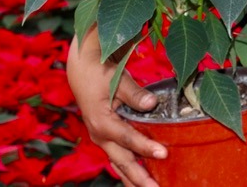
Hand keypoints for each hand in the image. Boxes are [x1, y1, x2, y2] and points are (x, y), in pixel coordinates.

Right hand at [67, 27, 167, 186]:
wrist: (83, 70)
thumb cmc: (101, 72)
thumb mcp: (117, 79)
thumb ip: (135, 94)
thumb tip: (151, 103)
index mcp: (102, 122)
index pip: (127, 138)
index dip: (145, 147)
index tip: (164, 154)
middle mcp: (100, 135)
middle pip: (122, 161)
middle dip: (139, 178)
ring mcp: (103, 139)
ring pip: (120, 164)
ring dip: (134, 179)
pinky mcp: (107, 138)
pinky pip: (120, 158)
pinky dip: (130, 169)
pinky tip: (142, 178)